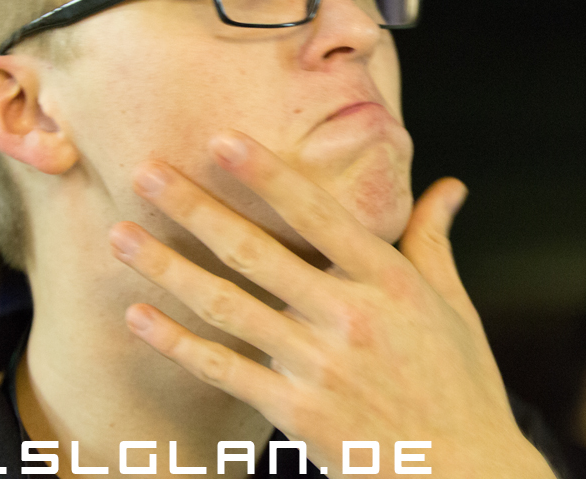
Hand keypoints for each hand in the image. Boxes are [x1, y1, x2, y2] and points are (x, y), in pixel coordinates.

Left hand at [109, 130, 556, 477]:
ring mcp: (321, 367)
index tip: (222, 140)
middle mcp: (352, 317)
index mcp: (392, 282)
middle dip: (195, 209)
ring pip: (227, 307)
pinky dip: (178, 344)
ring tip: (121, 237)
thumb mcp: (454, 307)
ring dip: (167, 268)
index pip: (320, 215)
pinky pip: (225, 371)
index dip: (268, 176)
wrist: (465, 473)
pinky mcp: (298, 413)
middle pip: (257, 253)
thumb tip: (449, 186)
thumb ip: (434, 242)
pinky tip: (139, 317)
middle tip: (144, 173)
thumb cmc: (460, 386)